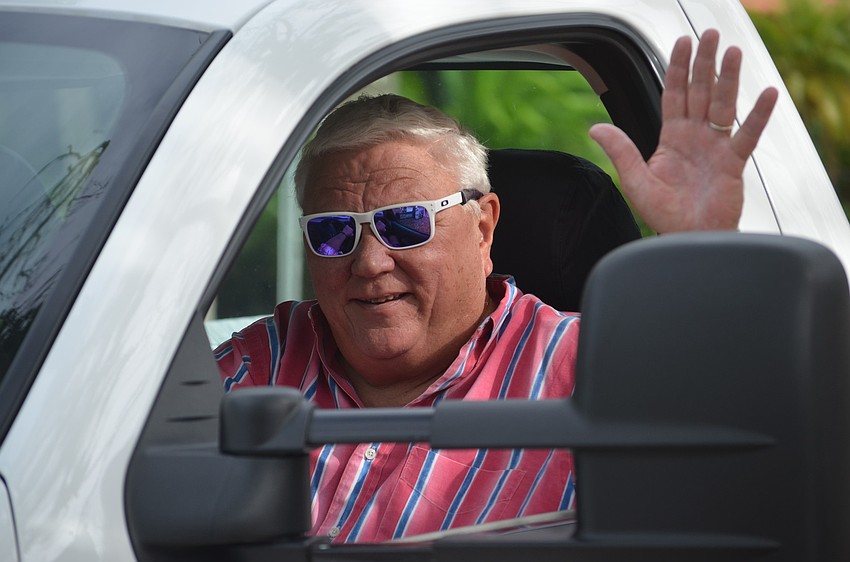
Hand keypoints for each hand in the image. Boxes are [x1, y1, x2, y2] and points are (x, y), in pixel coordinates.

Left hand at [589, 29, 777, 232]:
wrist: (687, 238)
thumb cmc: (663, 214)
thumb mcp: (635, 181)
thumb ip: (621, 151)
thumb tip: (595, 128)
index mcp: (672, 138)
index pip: (673, 94)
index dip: (677, 68)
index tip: (682, 43)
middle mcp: (695, 137)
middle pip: (700, 91)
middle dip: (704, 63)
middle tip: (709, 35)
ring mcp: (716, 147)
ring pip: (724, 105)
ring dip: (729, 78)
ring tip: (732, 52)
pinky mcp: (733, 163)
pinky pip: (747, 134)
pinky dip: (758, 115)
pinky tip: (766, 93)